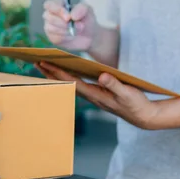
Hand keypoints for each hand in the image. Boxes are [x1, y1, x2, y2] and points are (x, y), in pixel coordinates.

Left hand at [36, 62, 161, 129]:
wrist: (143, 116)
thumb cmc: (136, 105)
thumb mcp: (127, 93)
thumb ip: (115, 85)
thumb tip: (102, 76)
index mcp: (95, 94)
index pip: (72, 81)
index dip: (57, 72)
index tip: (45, 64)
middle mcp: (91, 96)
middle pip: (66, 82)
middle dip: (51, 72)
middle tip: (36, 62)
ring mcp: (93, 96)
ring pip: (71, 83)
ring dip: (58, 75)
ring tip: (45, 66)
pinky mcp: (98, 94)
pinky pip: (78, 84)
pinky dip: (69, 77)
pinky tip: (65, 72)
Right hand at [43, 0, 97, 50]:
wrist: (89, 36)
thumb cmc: (86, 20)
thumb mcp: (87, 10)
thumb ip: (81, 9)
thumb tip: (71, 15)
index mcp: (58, 4)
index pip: (49, 4)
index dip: (56, 9)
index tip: (68, 17)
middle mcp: (51, 14)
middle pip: (48, 16)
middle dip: (63, 22)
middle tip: (77, 25)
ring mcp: (50, 26)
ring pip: (51, 28)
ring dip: (66, 30)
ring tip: (77, 30)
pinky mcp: (52, 37)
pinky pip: (55, 37)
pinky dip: (65, 37)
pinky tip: (72, 36)